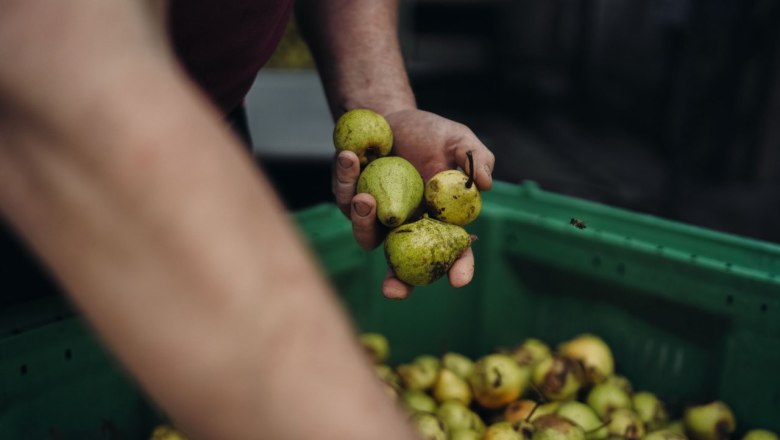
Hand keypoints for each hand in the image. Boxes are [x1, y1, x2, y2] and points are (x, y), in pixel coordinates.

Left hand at [332, 109, 494, 298]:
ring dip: (364, 222)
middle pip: (404, 266)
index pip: (453, 251)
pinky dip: (346, 181)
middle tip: (392, 290)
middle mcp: (408, 226)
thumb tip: (485, 185)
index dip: (458, 268)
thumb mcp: (459, 140)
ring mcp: (378, 217)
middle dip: (398, 283)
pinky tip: (350, 157)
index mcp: (439, 219)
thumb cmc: (430, 133)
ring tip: (364, 197)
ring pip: (368, 236)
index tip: (458, 280)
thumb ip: (476, 159)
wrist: (390, 117)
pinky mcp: (352, 201)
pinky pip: (346, 201)